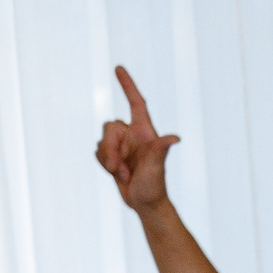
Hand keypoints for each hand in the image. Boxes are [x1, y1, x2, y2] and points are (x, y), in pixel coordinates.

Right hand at [95, 66, 179, 211]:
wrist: (145, 204)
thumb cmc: (154, 186)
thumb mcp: (156, 167)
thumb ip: (160, 150)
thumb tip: (175, 137)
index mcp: (145, 132)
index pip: (136, 103)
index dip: (128, 85)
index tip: (118, 68)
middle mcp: (133, 135)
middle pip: (110, 126)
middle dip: (110, 147)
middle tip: (120, 168)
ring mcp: (122, 145)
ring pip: (101, 140)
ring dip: (108, 159)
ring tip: (123, 174)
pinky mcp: (113, 155)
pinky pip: (97, 151)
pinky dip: (104, 164)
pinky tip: (117, 175)